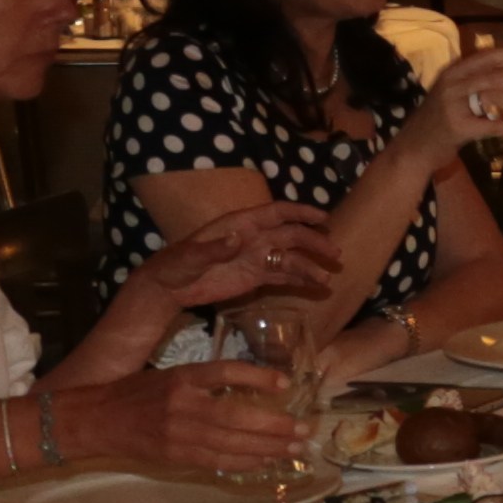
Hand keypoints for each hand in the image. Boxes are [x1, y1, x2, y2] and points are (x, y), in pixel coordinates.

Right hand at [59, 361, 301, 476]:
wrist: (97, 419)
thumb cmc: (137, 393)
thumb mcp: (171, 375)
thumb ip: (206, 381)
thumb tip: (255, 387)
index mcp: (181, 377)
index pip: (225, 372)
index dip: (257, 376)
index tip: (285, 383)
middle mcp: (182, 405)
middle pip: (236, 416)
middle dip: (274, 426)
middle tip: (304, 429)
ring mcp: (180, 434)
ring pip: (231, 444)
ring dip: (267, 448)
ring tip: (295, 449)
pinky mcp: (177, 456)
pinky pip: (217, 461)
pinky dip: (245, 462)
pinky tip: (266, 461)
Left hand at [128, 199, 338, 316]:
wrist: (167, 288)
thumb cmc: (175, 265)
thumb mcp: (190, 256)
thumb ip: (215, 248)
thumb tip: (239, 239)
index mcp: (241, 225)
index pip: (277, 213)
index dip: (302, 213)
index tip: (324, 218)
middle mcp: (254, 238)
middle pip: (292, 236)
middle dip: (315, 243)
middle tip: (336, 255)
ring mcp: (256, 259)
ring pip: (291, 259)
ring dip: (311, 267)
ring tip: (327, 280)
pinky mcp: (255, 278)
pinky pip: (283, 277)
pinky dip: (301, 281)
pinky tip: (317, 288)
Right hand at [422, 42, 502, 144]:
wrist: (414, 146)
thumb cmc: (438, 118)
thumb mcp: (452, 92)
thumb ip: (476, 80)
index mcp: (453, 72)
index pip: (486, 56)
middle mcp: (452, 84)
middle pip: (492, 75)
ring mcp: (453, 105)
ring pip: (491, 94)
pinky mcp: (457, 127)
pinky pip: (489, 125)